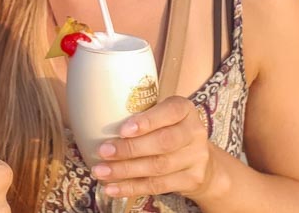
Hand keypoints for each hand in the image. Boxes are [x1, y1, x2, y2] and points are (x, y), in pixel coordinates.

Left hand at [92, 96, 214, 200]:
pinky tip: (112, 188)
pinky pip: (158, 186)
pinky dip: (132, 188)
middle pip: (163, 142)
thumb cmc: (169, 130)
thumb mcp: (161, 115)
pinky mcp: (192, 180)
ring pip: (158, 167)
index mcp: (185, 110)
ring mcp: (196, 158)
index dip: (147, 121)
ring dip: (125, 171)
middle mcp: (195, 132)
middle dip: (130, 149)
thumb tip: (96, 117)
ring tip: (100, 172)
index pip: (170, 111)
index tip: (122, 129)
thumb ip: (140, 113)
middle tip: (103, 151)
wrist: (203, 162)